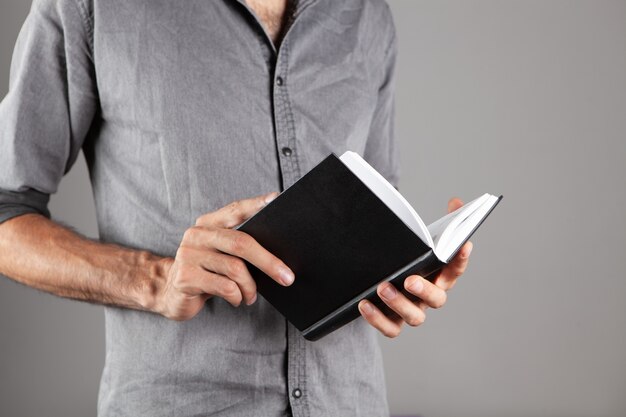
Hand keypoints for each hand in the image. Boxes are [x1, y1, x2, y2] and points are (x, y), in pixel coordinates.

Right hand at [156, 192, 294, 320]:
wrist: (169, 293)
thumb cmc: (205, 273)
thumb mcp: (220, 255)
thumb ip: (239, 248)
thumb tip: (277, 254)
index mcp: (208, 223)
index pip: (236, 209)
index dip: (256, 204)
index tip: (276, 199)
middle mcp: (197, 234)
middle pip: (241, 243)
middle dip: (269, 262)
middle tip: (287, 277)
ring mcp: (189, 255)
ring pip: (235, 269)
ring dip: (250, 287)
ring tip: (251, 296)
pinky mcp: (186, 277)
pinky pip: (225, 287)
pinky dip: (237, 296)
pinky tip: (237, 300)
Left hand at [358, 197, 472, 337]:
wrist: (377, 280)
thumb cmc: (403, 259)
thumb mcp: (416, 241)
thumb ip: (436, 223)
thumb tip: (456, 202)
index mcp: (439, 275)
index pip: (456, 268)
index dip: (461, 259)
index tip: (463, 245)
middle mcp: (429, 296)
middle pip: (437, 299)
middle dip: (424, 290)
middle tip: (409, 279)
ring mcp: (412, 311)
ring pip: (415, 317)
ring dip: (399, 303)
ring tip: (382, 287)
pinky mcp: (393, 323)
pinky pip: (390, 328)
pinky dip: (377, 319)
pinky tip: (364, 304)